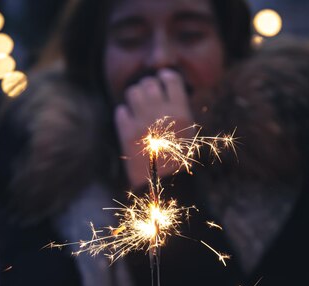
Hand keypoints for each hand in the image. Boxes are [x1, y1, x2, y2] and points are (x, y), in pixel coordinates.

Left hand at [115, 69, 194, 188]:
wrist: (162, 186)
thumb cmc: (178, 160)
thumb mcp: (188, 133)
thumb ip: (178, 110)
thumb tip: (165, 89)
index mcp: (181, 112)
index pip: (171, 78)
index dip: (165, 76)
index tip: (161, 78)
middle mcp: (161, 114)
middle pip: (149, 82)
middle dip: (148, 86)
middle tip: (147, 95)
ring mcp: (142, 122)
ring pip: (132, 91)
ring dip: (134, 96)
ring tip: (137, 106)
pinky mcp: (125, 133)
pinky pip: (120, 110)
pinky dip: (124, 114)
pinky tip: (129, 121)